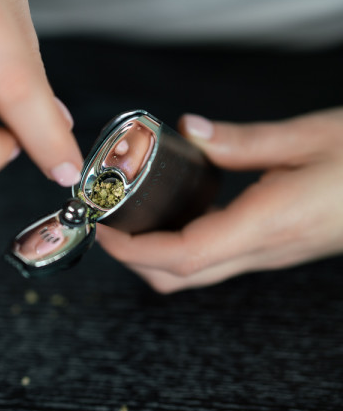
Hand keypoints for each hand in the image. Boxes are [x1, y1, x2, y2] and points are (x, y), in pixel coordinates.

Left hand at [97, 108, 342, 291]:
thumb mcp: (307, 137)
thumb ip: (241, 141)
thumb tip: (189, 132)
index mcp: (268, 223)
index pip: (183, 254)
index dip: (134, 248)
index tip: (104, 227)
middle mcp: (264, 249)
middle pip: (180, 278)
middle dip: (134, 259)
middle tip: (110, 221)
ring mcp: (267, 254)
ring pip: (195, 274)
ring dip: (154, 255)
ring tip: (134, 215)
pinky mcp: (271, 247)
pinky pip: (214, 259)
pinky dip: (180, 245)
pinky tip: (175, 211)